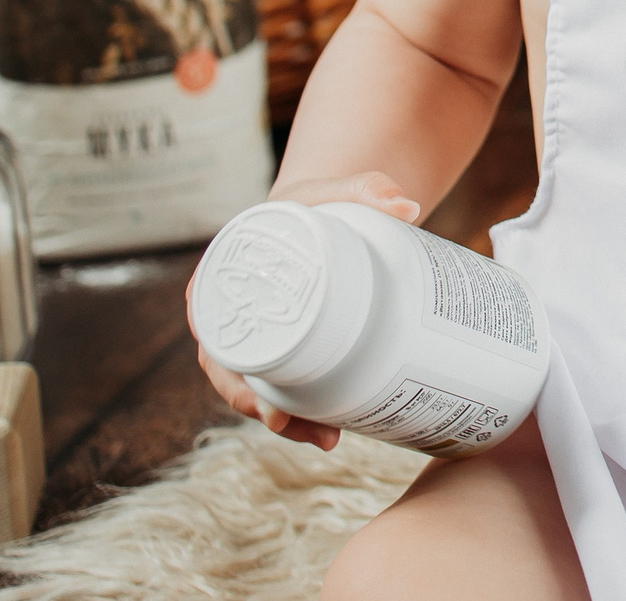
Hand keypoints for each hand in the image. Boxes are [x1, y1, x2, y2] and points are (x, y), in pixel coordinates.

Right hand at [186, 170, 420, 450]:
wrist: (328, 208)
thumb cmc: (320, 201)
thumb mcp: (334, 191)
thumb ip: (368, 187)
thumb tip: (408, 206)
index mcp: (221, 280)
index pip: (216, 338)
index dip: (233, 378)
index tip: (265, 406)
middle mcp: (234, 316)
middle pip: (239, 377)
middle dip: (270, 413)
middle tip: (318, 432)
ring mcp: (263, 335)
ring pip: (264, 388)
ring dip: (291, 420)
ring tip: (330, 438)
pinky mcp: (290, 346)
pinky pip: (285, 384)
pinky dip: (303, 408)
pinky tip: (332, 429)